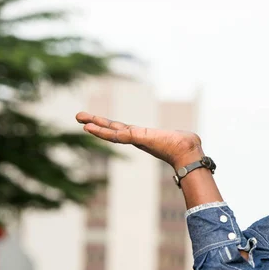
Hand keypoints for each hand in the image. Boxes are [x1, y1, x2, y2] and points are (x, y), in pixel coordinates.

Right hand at [76, 112, 203, 168]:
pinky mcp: (138, 139)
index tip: (95, 122)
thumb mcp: (178, 136)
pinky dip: (103, 131)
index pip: (121, 130)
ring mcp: (136, 140)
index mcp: (144, 136)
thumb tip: (190, 138)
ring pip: (111, 132)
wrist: (188, 152)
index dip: (108, 126)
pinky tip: (90, 127)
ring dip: (95, 126)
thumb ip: (178, 137)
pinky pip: (117, 134)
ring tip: (80, 120)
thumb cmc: (186, 145)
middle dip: (96, 125)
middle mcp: (137, 139)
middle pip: (112, 130)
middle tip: (79, 118)